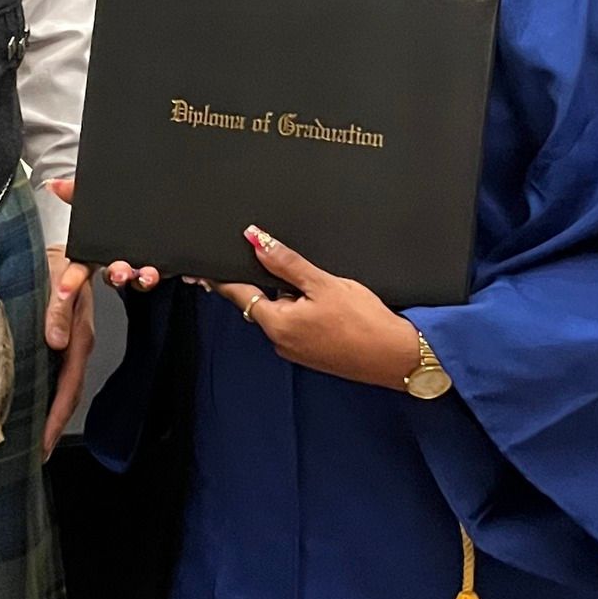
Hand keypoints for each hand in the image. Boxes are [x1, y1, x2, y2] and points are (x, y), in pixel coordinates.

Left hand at [42, 231, 95, 460]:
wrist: (64, 245)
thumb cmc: (61, 261)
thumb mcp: (61, 277)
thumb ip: (59, 307)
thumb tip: (56, 340)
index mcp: (79, 336)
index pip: (69, 387)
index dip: (56, 418)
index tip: (43, 444)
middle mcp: (76, 344)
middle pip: (68, 395)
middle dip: (53, 426)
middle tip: (35, 453)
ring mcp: (70, 343)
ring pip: (63, 387)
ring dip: (50, 412)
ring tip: (33, 438)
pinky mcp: (61, 339)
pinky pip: (56, 374)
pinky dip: (47, 393)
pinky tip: (34, 404)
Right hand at [44, 178, 162, 297]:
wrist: (157, 198)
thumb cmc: (117, 206)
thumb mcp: (96, 198)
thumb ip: (76, 192)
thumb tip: (55, 184)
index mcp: (98, 250)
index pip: (80, 268)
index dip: (71, 280)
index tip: (65, 290)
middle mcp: (119, 261)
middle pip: (114, 276)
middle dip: (117, 276)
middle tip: (120, 272)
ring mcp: (142, 264)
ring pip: (140, 279)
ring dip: (144, 278)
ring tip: (150, 272)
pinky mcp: (166, 264)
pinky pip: (167, 273)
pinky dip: (171, 271)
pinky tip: (179, 270)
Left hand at [212, 227, 421, 388]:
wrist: (397, 358)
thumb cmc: (365, 322)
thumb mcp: (323, 283)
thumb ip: (286, 262)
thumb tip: (257, 241)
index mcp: (277, 323)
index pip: (238, 294)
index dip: (221, 279)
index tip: (200, 271)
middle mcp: (280, 341)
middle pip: (261, 302)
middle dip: (271, 283)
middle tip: (288, 268)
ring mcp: (296, 350)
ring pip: (282, 313)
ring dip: (292, 298)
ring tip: (325, 291)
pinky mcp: (312, 354)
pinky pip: (296, 326)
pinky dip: (304, 311)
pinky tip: (329, 305)